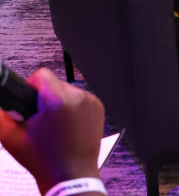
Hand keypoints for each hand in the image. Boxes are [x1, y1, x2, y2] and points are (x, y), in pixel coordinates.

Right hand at [0, 68, 103, 193]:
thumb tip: (3, 103)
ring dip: (59, 101)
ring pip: (68, 90)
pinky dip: (72, 107)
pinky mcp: (99, 107)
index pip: (41, 74)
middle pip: (55, 82)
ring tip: (54, 124)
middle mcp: (78, 97)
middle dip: (45, 97)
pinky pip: (80, 98)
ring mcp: (91, 101)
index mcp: (57, 101)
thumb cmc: (42, 159)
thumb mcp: (12, 138)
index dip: (30, 86)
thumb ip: (2, 116)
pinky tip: (67, 125)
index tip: (29, 101)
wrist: (71, 175)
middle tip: (40, 118)